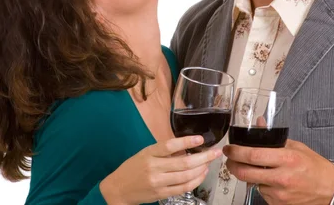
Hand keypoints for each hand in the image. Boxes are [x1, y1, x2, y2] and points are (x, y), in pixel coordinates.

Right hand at [100, 135, 221, 204]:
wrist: (118, 189)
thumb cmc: (133, 168)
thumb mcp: (145, 153)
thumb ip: (163, 151)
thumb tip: (186, 146)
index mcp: (149, 153)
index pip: (170, 145)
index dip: (187, 142)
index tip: (200, 139)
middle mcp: (153, 167)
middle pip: (184, 162)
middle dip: (203, 157)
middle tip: (215, 152)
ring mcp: (158, 182)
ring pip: (186, 176)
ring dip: (201, 169)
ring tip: (209, 163)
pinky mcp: (161, 194)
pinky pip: (183, 188)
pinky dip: (195, 181)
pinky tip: (202, 174)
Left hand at [223, 139, 333, 204]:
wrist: (330, 188)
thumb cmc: (314, 166)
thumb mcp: (296, 146)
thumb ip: (274, 137)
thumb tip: (258, 123)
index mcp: (287, 159)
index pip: (253, 155)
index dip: (236, 152)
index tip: (229, 148)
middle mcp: (282, 177)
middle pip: (245, 173)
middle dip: (232, 165)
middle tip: (230, 159)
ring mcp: (280, 193)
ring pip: (252, 183)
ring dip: (249, 176)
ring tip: (258, 169)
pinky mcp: (278, 204)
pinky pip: (262, 193)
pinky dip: (261, 186)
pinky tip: (270, 181)